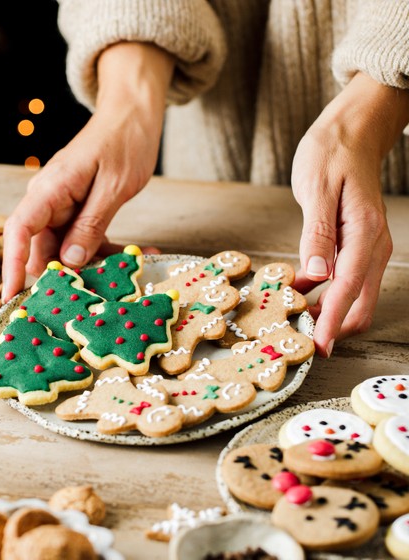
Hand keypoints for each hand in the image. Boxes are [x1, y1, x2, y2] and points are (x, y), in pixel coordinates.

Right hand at [2, 42, 174, 301]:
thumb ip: (90, 224)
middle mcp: (50, 200)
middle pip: (43, 247)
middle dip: (64, 276)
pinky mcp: (80, 210)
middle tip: (90, 300)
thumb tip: (69, 261)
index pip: (19, 230)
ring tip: (127, 276)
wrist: (133, 113)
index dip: (12, 264)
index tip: (12, 296)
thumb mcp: (113, 186)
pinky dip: (107, 250)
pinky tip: (136, 257)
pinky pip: (86, 239)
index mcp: (50, 189)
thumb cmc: (125, 140)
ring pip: (67, 248)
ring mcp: (64, 206)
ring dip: (95, 265)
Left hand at [292, 72, 408, 356]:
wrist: (352, 131)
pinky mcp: (355, 245)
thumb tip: (317, 276)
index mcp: (365, 233)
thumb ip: (317, 234)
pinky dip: (325, 294)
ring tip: (293, 318)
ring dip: (328, 312)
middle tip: (299, 338)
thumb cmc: (332, 154)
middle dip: (333, 325)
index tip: (318, 346)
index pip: (349, 288)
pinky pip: (345, 280)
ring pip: (353, 295)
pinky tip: (298, 292)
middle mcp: (373, 245)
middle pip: (359, 302)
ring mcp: (367, 247)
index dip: (332, 321)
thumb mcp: (317, 190)